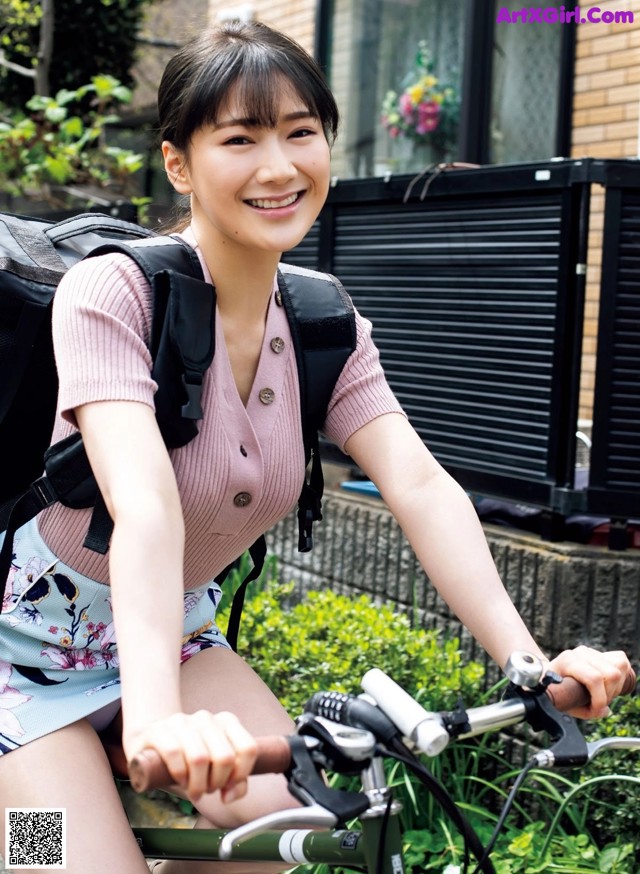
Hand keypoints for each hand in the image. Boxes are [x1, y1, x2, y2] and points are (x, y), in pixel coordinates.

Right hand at [124, 710, 257, 801]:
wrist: (150, 744)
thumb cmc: (190, 759)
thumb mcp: (217, 769)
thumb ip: (235, 783)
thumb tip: (229, 796)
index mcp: (227, 722)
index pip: (248, 748)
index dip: (241, 774)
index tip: (228, 784)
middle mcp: (206, 718)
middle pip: (225, 758)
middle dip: (217, 783)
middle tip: (207, 789)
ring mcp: (182, 721)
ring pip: (200, 758)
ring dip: (197, 784)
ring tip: (193, 789)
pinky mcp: (159, 730)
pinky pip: (174, 754)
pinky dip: (179, 775)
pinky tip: (179, 780)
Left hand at [547, 646, 633, 718]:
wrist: (548, 674)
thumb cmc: (555, 689)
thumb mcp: (564, 703)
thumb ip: (585, 711)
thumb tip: (604, 711)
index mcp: (567, 662)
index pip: (594, 678)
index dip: (600, 698)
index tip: (595, 709)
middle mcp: (580, 653)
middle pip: (611, 674)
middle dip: (609, 694)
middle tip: (599, 703)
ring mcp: (591, 651)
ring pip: (619, 666)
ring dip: (616, 686)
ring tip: (605, 694)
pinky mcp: (600, 653)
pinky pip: (621, 661)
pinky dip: (621, 676)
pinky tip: (610, 685)